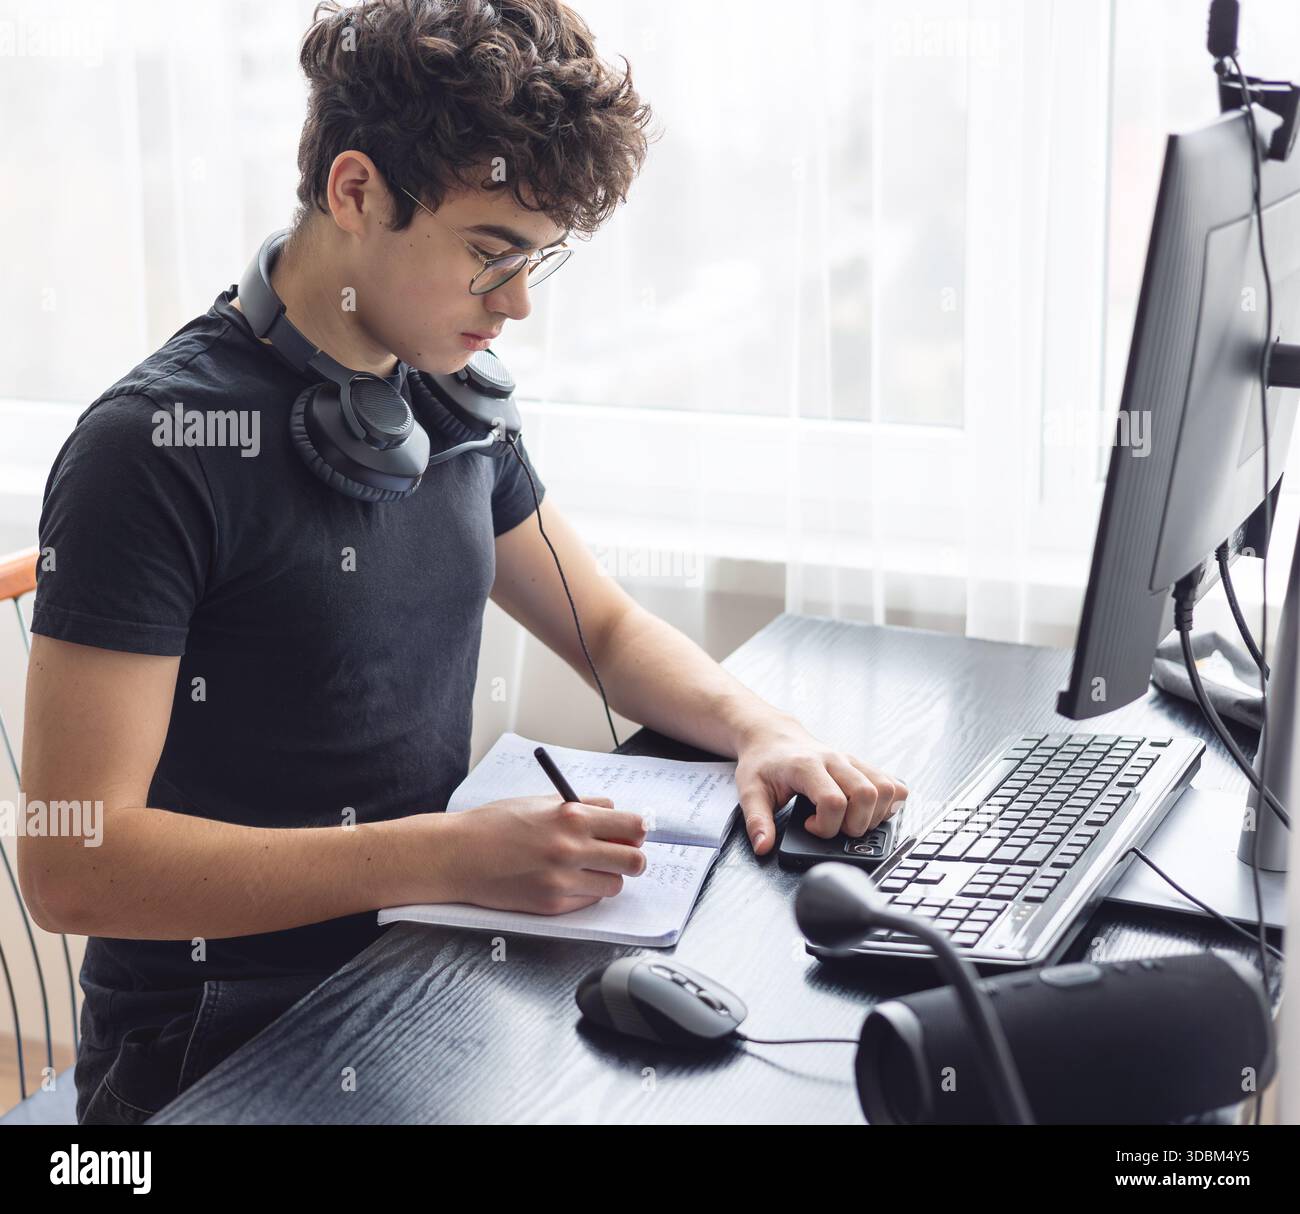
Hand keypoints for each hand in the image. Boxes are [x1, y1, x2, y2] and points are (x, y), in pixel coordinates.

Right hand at [441, 795, 647, 913]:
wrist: (458, 855)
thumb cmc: (496, 824)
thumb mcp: (541, 802)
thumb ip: (582, 807)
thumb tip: (615, 813)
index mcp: (572, 816)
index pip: (632, 825)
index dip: (637, 830)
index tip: (634, 833)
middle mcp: (572, 848)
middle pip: (634, 860)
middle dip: (633, 858)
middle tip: (621, 855)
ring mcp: (563, 880)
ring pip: (615, 884)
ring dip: (607, 876)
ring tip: (585, 868)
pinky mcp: (552, 905)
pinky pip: (589, 901)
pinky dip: (585, 892)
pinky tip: (565, 881)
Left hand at [734, 718, 908, 855]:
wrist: (772, 736)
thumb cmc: (763, 763)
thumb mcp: (749, 791)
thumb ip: (757, 821)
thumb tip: (763, 847)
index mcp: (806, 766)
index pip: (833, 801)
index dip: (825, 826)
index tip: (809, 826)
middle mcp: (834, 760)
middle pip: (867, 795)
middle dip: (855, 824)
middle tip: (833, 826)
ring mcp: (851, 761)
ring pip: (885, 788)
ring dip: (874, 815)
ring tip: (849, 819)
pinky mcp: (862, 765)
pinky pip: (891, 783)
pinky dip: (888, 802)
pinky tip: (866, 810)